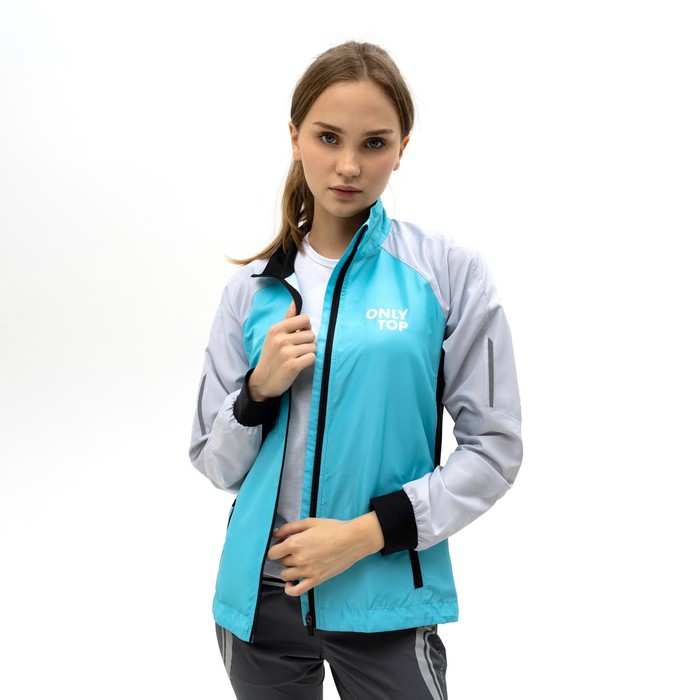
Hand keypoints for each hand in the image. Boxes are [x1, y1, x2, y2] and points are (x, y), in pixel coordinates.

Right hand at [248, 302, 315, 400]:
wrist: (263, 381)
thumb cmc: (271, 357)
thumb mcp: (274, 336)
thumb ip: (287, 320)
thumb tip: (295, 302)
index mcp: (276, 329)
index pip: (304, 319)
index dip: (306, 327)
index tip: (300, 335)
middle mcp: (280, 339)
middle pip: (311, 334)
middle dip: (307, 343)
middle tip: (296, 350)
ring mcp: (286, 352)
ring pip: (313, 347)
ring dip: (308, 353)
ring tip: (296, 358)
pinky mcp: (292, 365)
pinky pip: (312, 357)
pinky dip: (308, 362)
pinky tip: (298, 365)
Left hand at [267, 514, 384, 595]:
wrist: (352, 540)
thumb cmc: (332, 529)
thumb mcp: (309, 522)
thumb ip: (289, 528)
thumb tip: (274, 534)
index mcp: (295, 543)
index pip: (272, 553)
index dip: (276, 548)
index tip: (282, 545)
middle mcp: (298, 559)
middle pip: (281, 562)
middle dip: (285, 555)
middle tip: (297, 550)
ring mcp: (307, 571)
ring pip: (286, 575)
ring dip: (288, 569)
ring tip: (298, 562)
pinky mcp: (316, 580)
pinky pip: (296, 591)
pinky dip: (290, 589)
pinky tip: (291, 583)